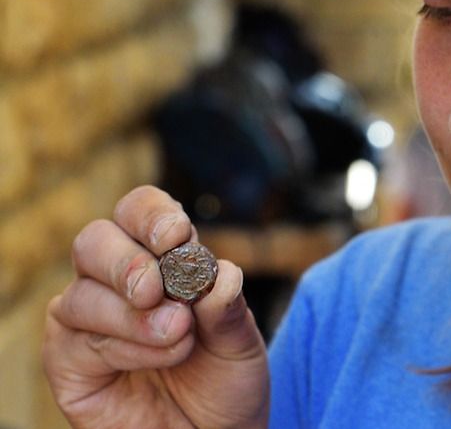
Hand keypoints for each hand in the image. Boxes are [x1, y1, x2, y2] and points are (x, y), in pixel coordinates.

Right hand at [42, 186, 269, 427]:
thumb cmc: (225, 379)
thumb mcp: (241, 340)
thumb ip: (227, 307)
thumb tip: (218, 277)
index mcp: (160, 256)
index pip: (139, 211)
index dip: (152, 214)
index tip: (178, 235)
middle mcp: (115, 280)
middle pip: (95, 241)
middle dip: (128, 262)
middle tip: (158, 289)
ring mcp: (87, 320)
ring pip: (82, 295)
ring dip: (134, 317)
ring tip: (179, 337)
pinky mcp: (69, 363)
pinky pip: (77, 342)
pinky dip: (123, 347)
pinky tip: (160, 357)